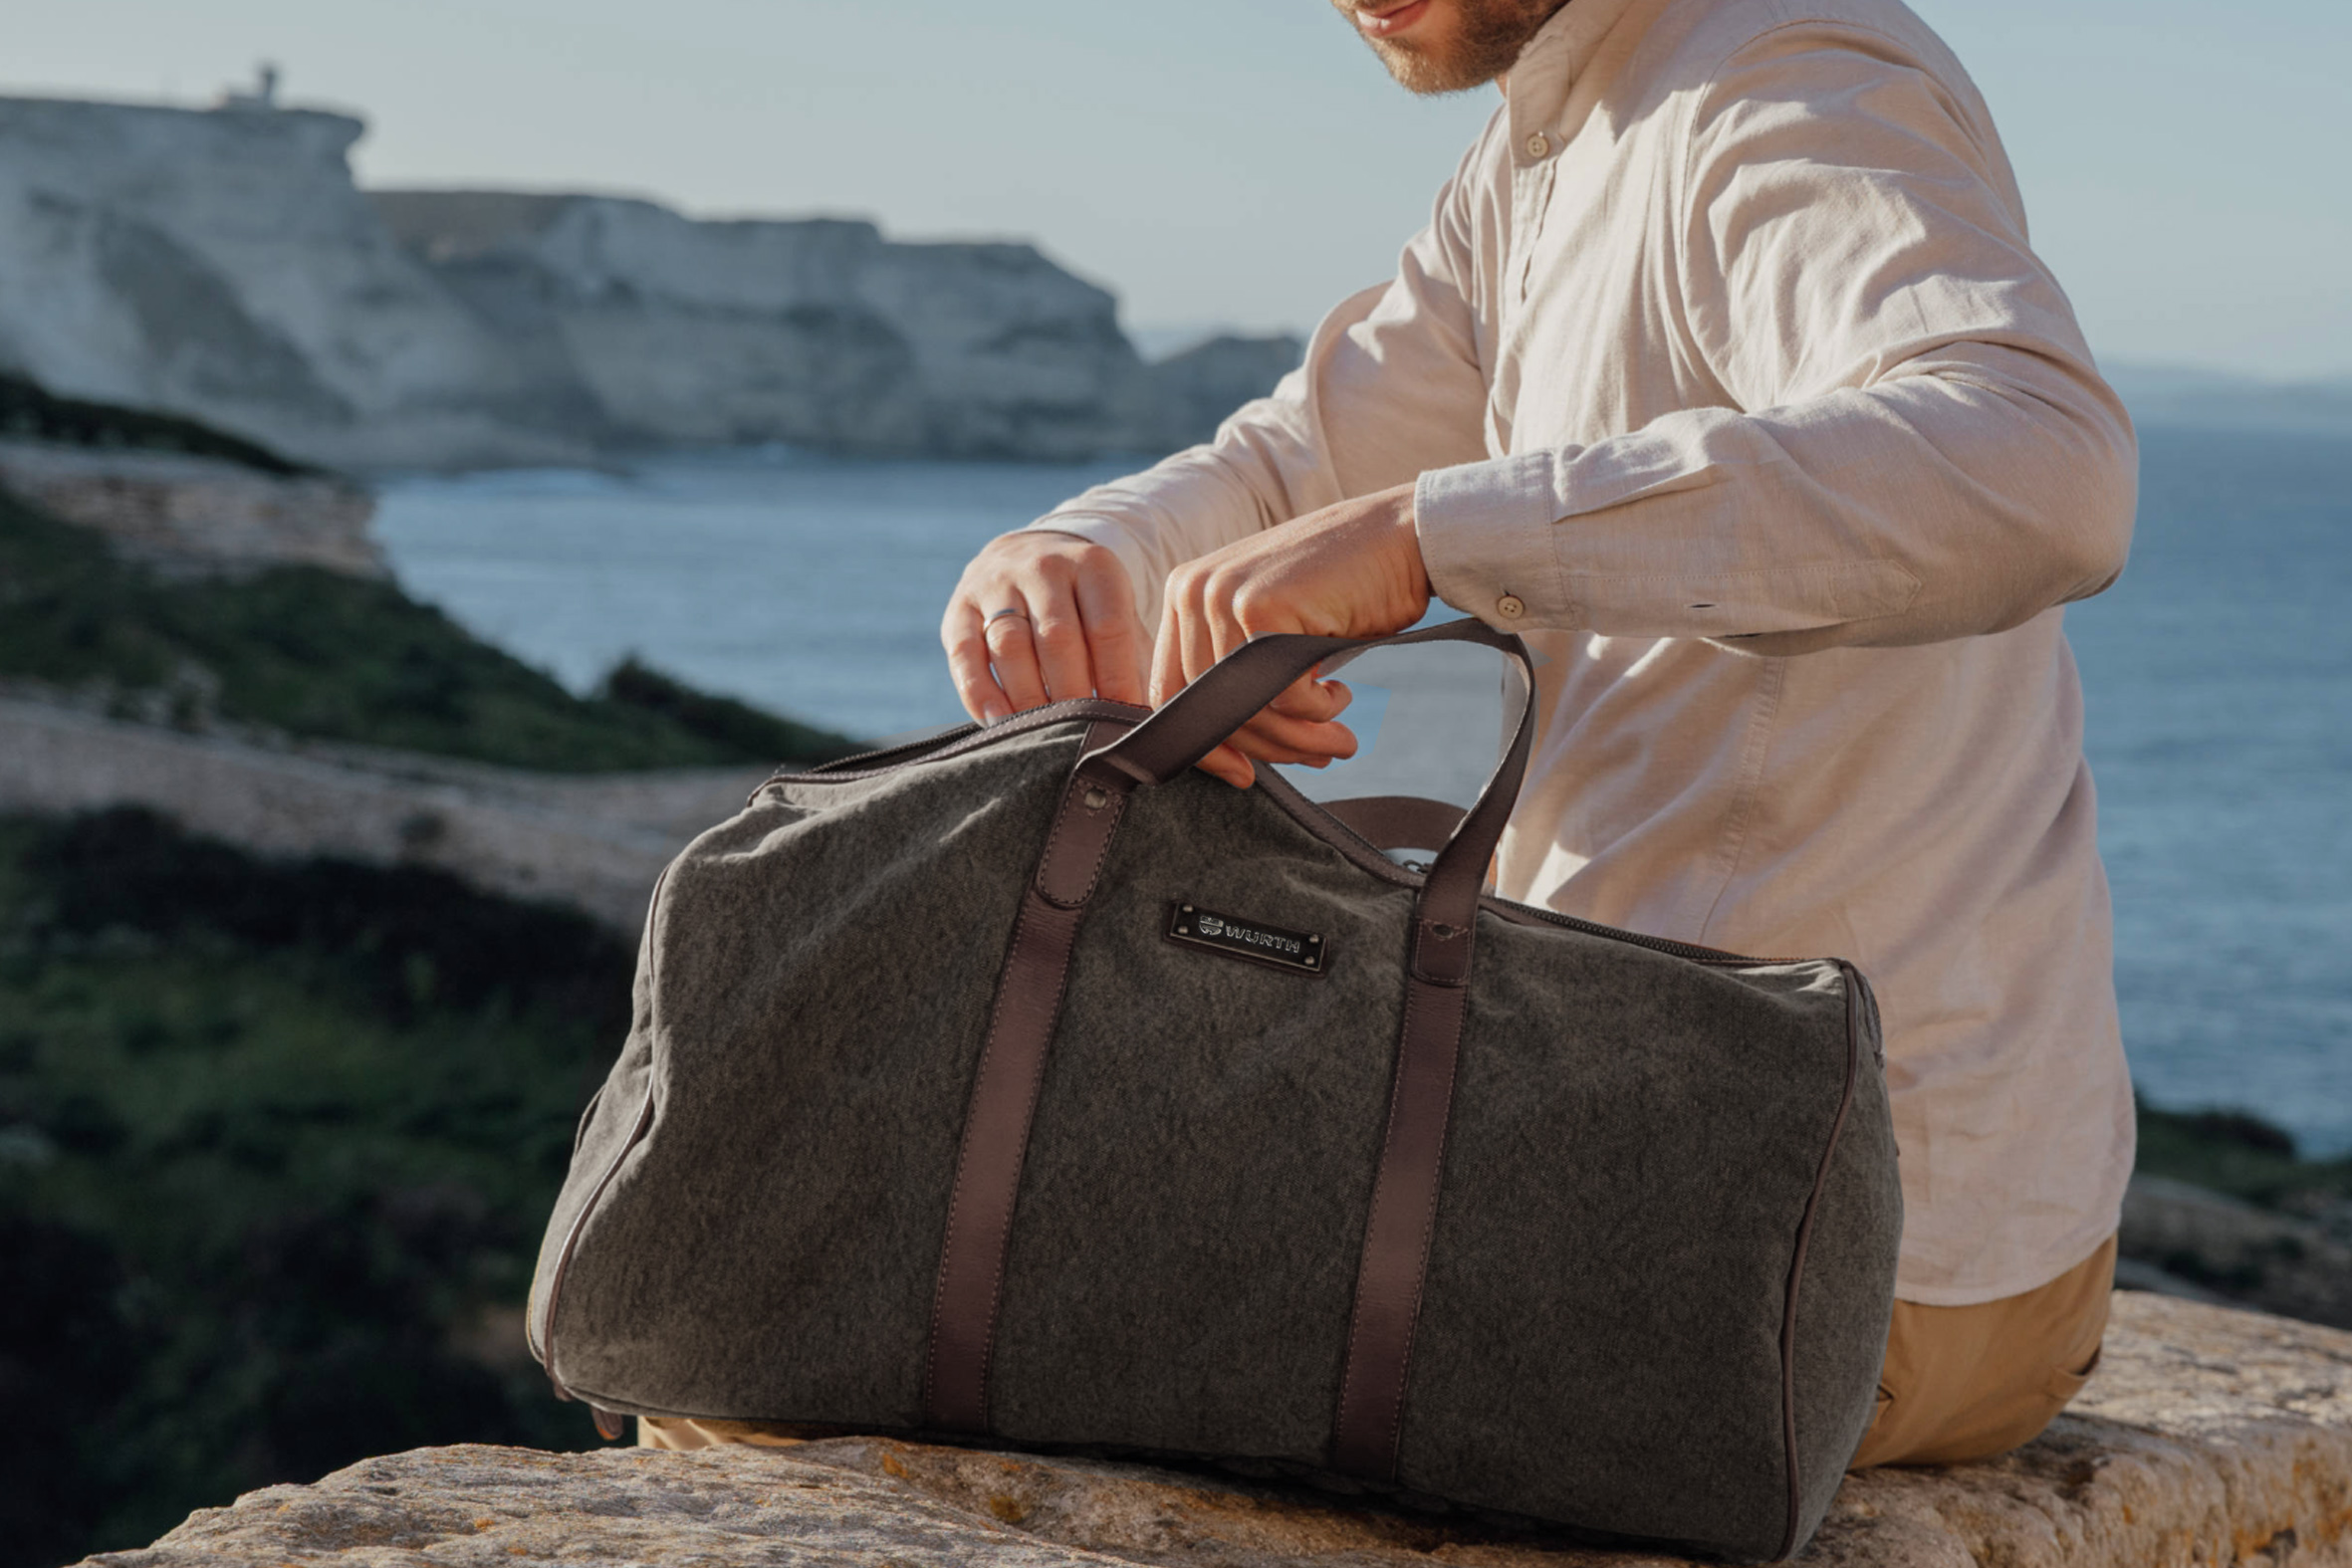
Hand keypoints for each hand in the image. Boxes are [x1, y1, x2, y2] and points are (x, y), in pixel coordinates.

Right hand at [943, 531, 1149, 723]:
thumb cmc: (1086, 606)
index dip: (1118, 679)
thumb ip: (1132, 659)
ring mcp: (996, 584)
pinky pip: (966, 654)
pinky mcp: (959, 608)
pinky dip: (981, 694)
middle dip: (1073, 694)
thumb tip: (1145, 720)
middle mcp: (1043, 567)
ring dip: (1028, 697)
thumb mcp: (1116, 613)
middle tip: (1085, 735)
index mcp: (1093, 565)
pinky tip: (999, 723)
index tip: (1125, 720)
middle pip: (1056, 637)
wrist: (1028, 555)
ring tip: (1046, 735)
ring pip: (1009, 646)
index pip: (1108, 627)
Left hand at [1152, 482, 1430, 786]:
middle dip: (1268, 748)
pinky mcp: (1262, 608)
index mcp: (1184, 594)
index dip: (1205, 746)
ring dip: (1300, 737)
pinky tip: (1340, 692)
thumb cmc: (1345, 589)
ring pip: (1247, 708)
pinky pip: (1282, 696)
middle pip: (1209, 708)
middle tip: (1317, 757)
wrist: (1402, 536)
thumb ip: (1242, 677)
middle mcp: (1192, 590)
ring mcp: (1223, 596)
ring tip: (1339, 740)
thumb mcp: (1275, 632)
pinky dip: (1318, 710)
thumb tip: (1233, 758)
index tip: (1244, 776)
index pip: (1170, 692)